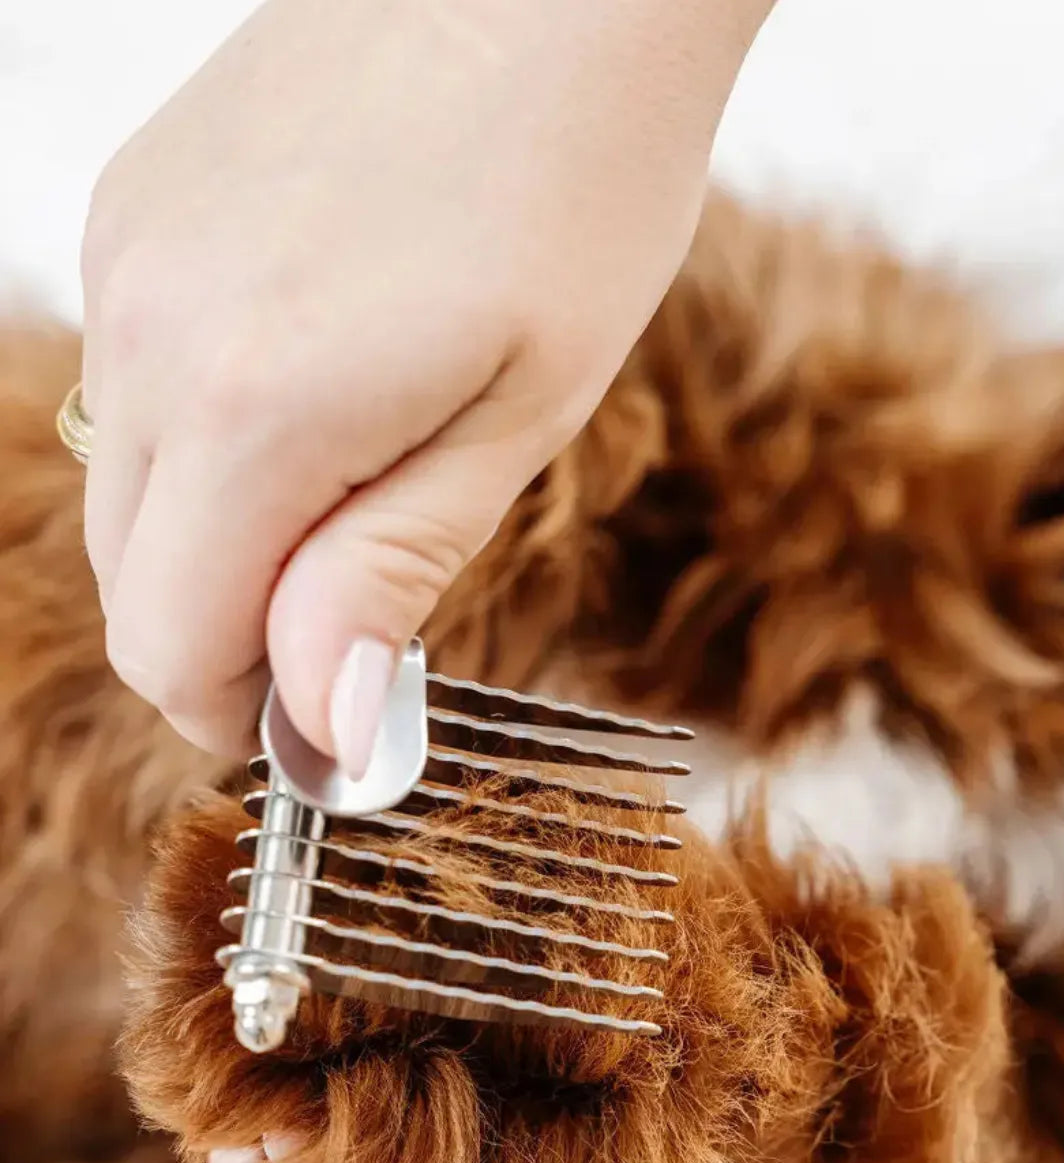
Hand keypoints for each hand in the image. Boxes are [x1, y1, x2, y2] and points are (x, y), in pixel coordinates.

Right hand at [80, 0, 772, 767]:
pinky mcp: (135, 210)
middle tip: (356, 610)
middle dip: (232, 633)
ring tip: (357, 471)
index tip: (323, 712)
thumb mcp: (516, 420)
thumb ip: (387, 575)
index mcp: (255, 407)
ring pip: (129, 485)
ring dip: (223, 531)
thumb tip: (316, 720)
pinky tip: (315, 375)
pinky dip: (211, 433)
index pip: (168, 646)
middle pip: (131, 580)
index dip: (242, 711)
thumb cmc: (577, 182)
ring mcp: (128, 258)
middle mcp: (153, 330)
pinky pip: (140, 382)